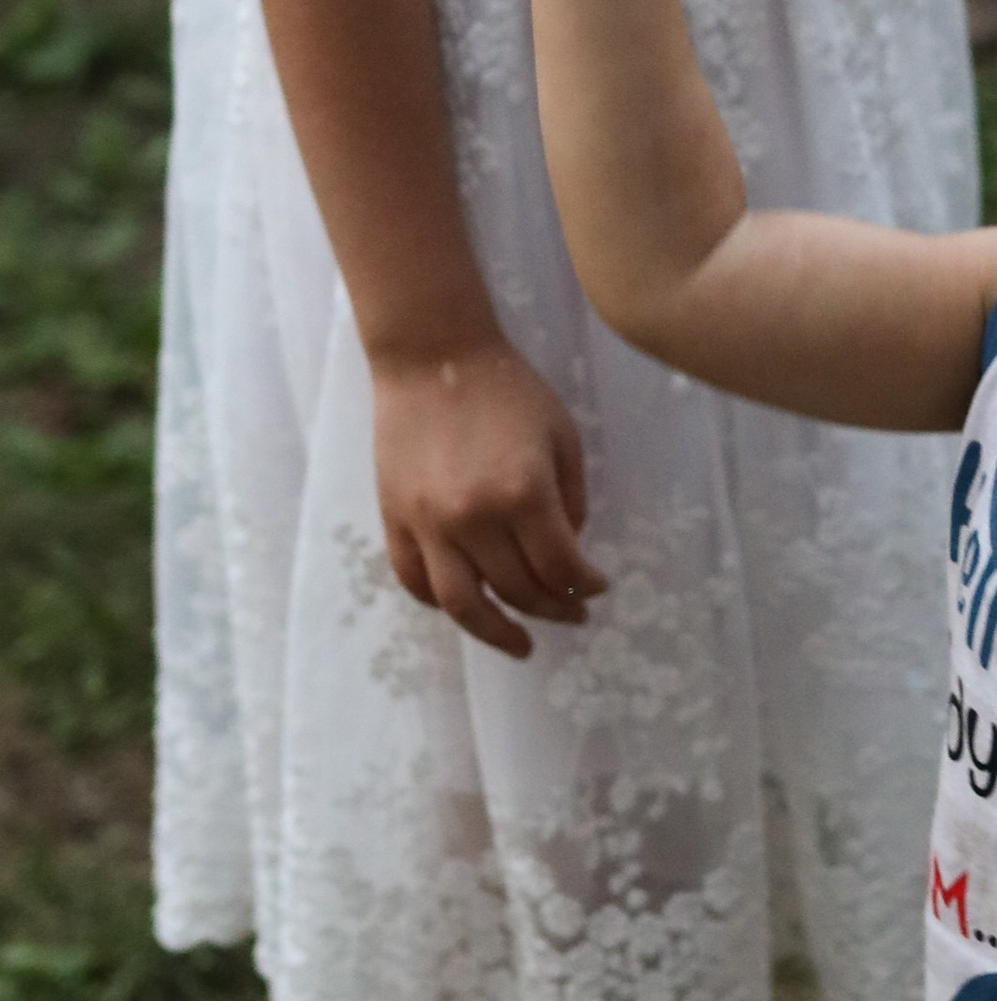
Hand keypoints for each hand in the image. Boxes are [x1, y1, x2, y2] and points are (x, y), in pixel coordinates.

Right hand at [372, 339, 608, 658]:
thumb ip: (571, 501)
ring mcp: (428, 522)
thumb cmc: (508, 390)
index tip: (597, 588)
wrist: (431, 355)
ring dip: (495, 633)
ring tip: (520, 645)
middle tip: (572, 614)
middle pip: (519, 590)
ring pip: (462, 604)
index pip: (562, 568)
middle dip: (553, 608)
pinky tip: (467, 607)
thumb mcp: (562, 437)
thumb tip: (568, 553)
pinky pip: (415, 580)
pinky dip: (441, 603)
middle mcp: (474, 518)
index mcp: (524, 494)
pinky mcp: (395, 518)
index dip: (586, 586)